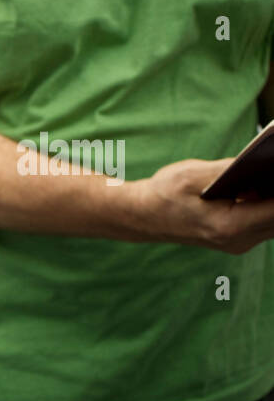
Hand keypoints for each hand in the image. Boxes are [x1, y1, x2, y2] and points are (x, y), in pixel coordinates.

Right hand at [126, 157, 273, 253]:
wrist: (140, 217)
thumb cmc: (163, 193)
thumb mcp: (194, 174)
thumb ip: (233, 168)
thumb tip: (264, 159)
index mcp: (229, 227)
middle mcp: (239, 240)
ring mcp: (241, 242)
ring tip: (273, 169)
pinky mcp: (239, 237)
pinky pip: (267, 219)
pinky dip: (271, 202)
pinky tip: (269, 181)